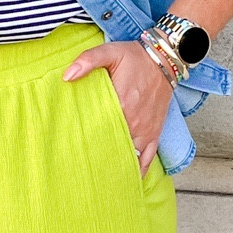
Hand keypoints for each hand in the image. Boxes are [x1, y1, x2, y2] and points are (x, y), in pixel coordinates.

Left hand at [62, 38, 171, 172]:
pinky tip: (127, 181)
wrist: (165, 59)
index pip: (98, 130)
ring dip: (115, 166)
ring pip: (129, 157)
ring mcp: (145, 131)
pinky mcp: (154, 133)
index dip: (84, 141)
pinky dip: (138, 171)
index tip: (70, 151)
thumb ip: (87, 61)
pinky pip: (147, 159)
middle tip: (79, 171)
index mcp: (120, 104)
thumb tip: (67, 76)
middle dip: (97, 158)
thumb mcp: (110, 52)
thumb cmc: (136, 57)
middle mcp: (134, 122)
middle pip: (111, 146)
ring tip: (99, 180)